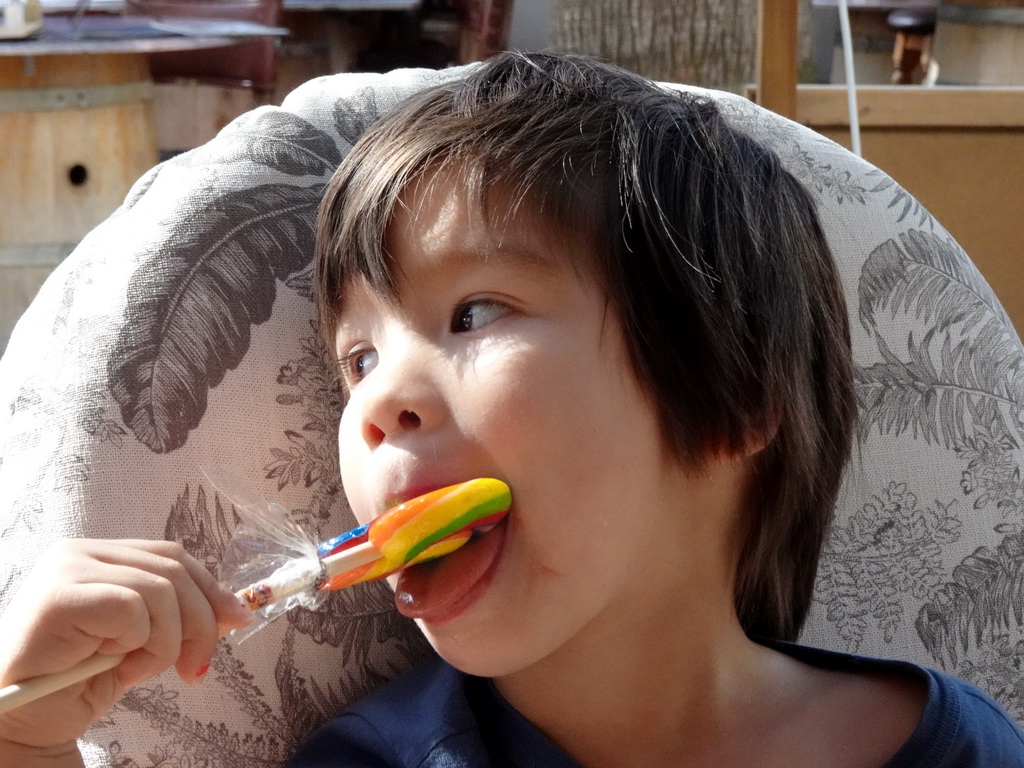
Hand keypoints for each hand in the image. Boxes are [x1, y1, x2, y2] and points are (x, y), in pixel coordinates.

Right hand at [0, 539, 251, 760]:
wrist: (22, 723)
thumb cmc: (76, 683)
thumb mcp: (142, 642)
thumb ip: (178, 616)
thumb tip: (236, 610)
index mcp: (100, 556)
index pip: (173, 557)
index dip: (211, 590)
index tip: (236, 621)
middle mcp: (81, 552)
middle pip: (174, 570)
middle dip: (200, 624)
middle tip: (195, 668)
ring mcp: (66, 568)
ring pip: (159, 591)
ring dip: (164, 643)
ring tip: (136, 671)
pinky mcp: (59, 595)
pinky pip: (132, 608)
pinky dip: (138, 644)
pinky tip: (113, 666)